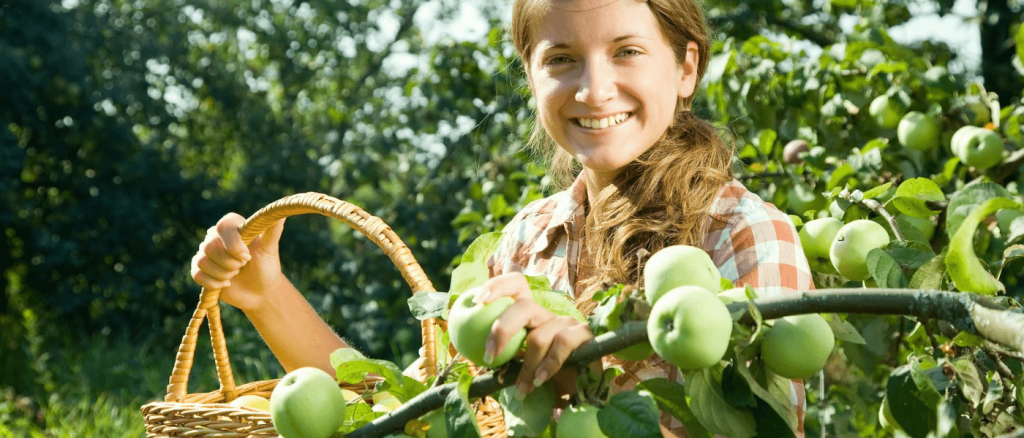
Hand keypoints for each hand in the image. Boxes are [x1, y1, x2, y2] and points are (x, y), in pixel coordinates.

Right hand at [191, 213, 286, 311]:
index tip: (247, 256)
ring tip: (236, 274)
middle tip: (243, 266)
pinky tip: (226, 284)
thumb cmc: (266, 267)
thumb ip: (273, 230)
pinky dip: (214, 283)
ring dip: (224, 274)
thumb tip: (280, 212)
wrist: (260, 291)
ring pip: (202, 261)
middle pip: (210, 246)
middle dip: (231, 263)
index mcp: (232, 226)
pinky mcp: (199, 270)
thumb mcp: (270, 249)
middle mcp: (215, 237)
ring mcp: (205, 253)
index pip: (223, 226)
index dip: (233, 244)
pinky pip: (197, 274)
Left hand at [476, 273, 595, 399]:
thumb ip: (504, 355)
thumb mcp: (519, 364)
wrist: (580, 390)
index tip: (477, 302)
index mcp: (528, 315)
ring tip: (521, 389)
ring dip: (526, 368)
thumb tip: (475, 356)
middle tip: (489, 356)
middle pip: (523, 306)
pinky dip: (548, 366)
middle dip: (502, 330)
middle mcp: (546, 314)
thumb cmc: (543, 376)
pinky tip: (540, 381)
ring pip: (539, 337)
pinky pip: (561, 344)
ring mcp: (565, 322)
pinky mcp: (583, 333)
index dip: (497, 285)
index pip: (515, 284)